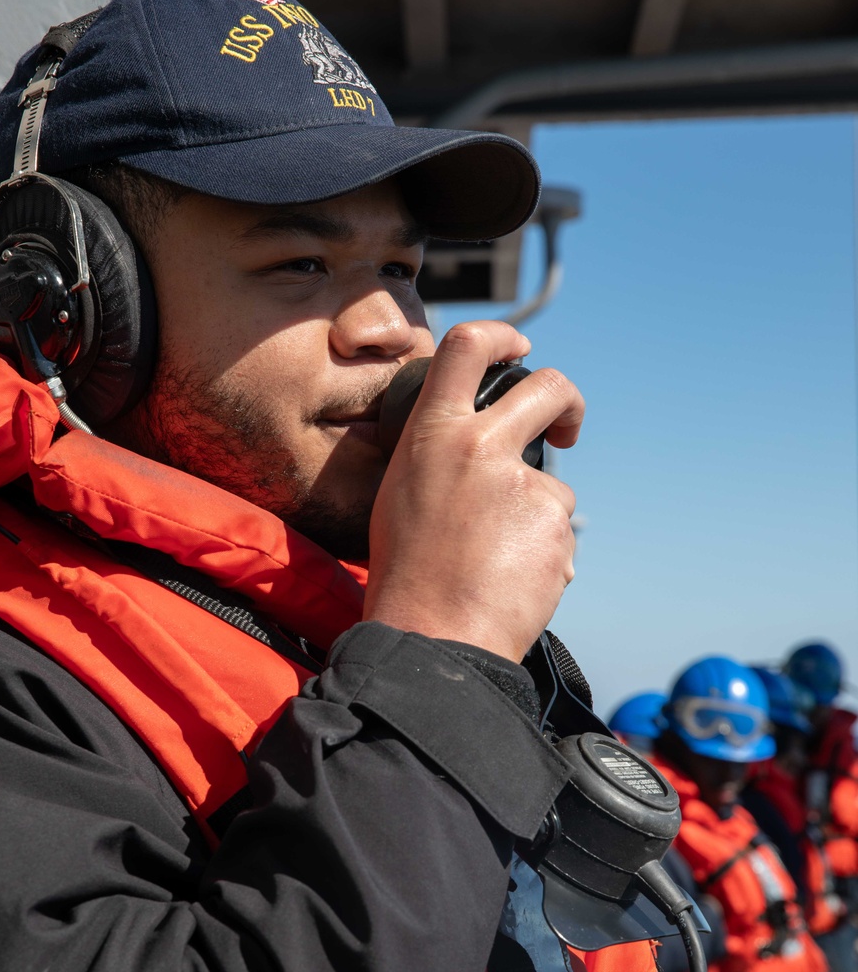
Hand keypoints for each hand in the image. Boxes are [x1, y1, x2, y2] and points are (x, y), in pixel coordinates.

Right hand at [363, 321, 583, 663]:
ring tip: (493, 564)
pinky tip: (509, 582)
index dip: (502, 336)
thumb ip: (441, 455)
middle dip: (568, 402)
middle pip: (549, 386)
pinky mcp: (553, 524)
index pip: (467, 346)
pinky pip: (556, 533)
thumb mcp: (403, 492)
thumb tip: (481, 443)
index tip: (520, 346)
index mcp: (432, 434)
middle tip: (566, 431)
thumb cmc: (407, 574)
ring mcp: (522, 485)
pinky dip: (541, 556)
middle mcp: (479, 446)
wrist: (432, 635)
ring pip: (550, 487)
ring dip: (534, 519)